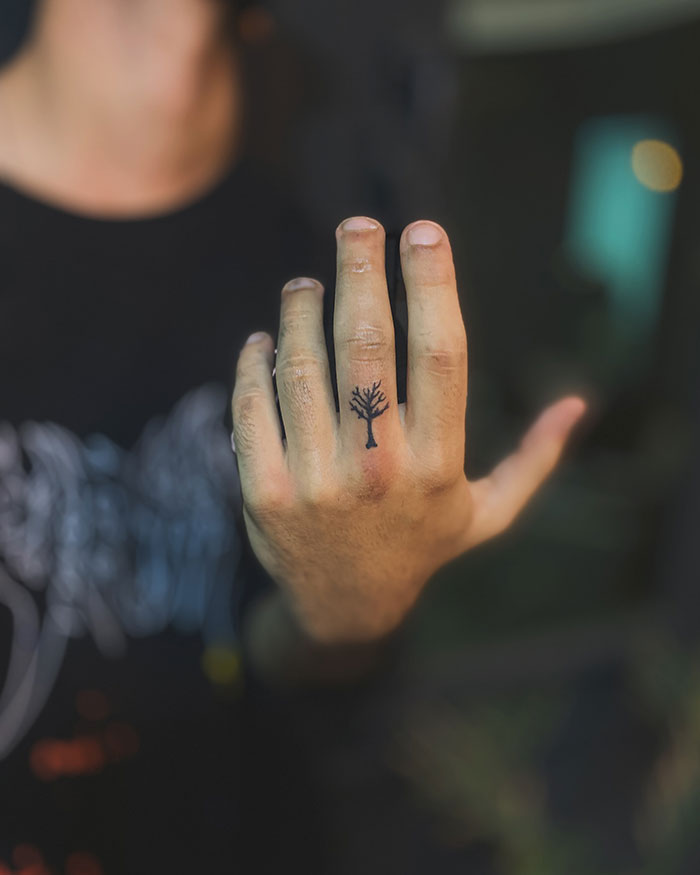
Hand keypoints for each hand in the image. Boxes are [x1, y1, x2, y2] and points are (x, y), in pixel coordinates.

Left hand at [232, 217, 585, 644]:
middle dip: (359, 270)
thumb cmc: (420, 546)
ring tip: (304, 286)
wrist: (345, 608)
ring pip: (302, 367)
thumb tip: (579, 404)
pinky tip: (265, 339)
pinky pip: (253, 406)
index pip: (441, 354)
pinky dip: (255, 361)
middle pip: (365, 345)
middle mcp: (378, 469)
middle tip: (356, 226)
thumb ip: (535, 462)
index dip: (433, 284)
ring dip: (300, 311)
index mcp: (438, 464)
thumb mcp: (487, 514)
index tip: (423, 232)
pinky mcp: (264, 494)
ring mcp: (316, 482)